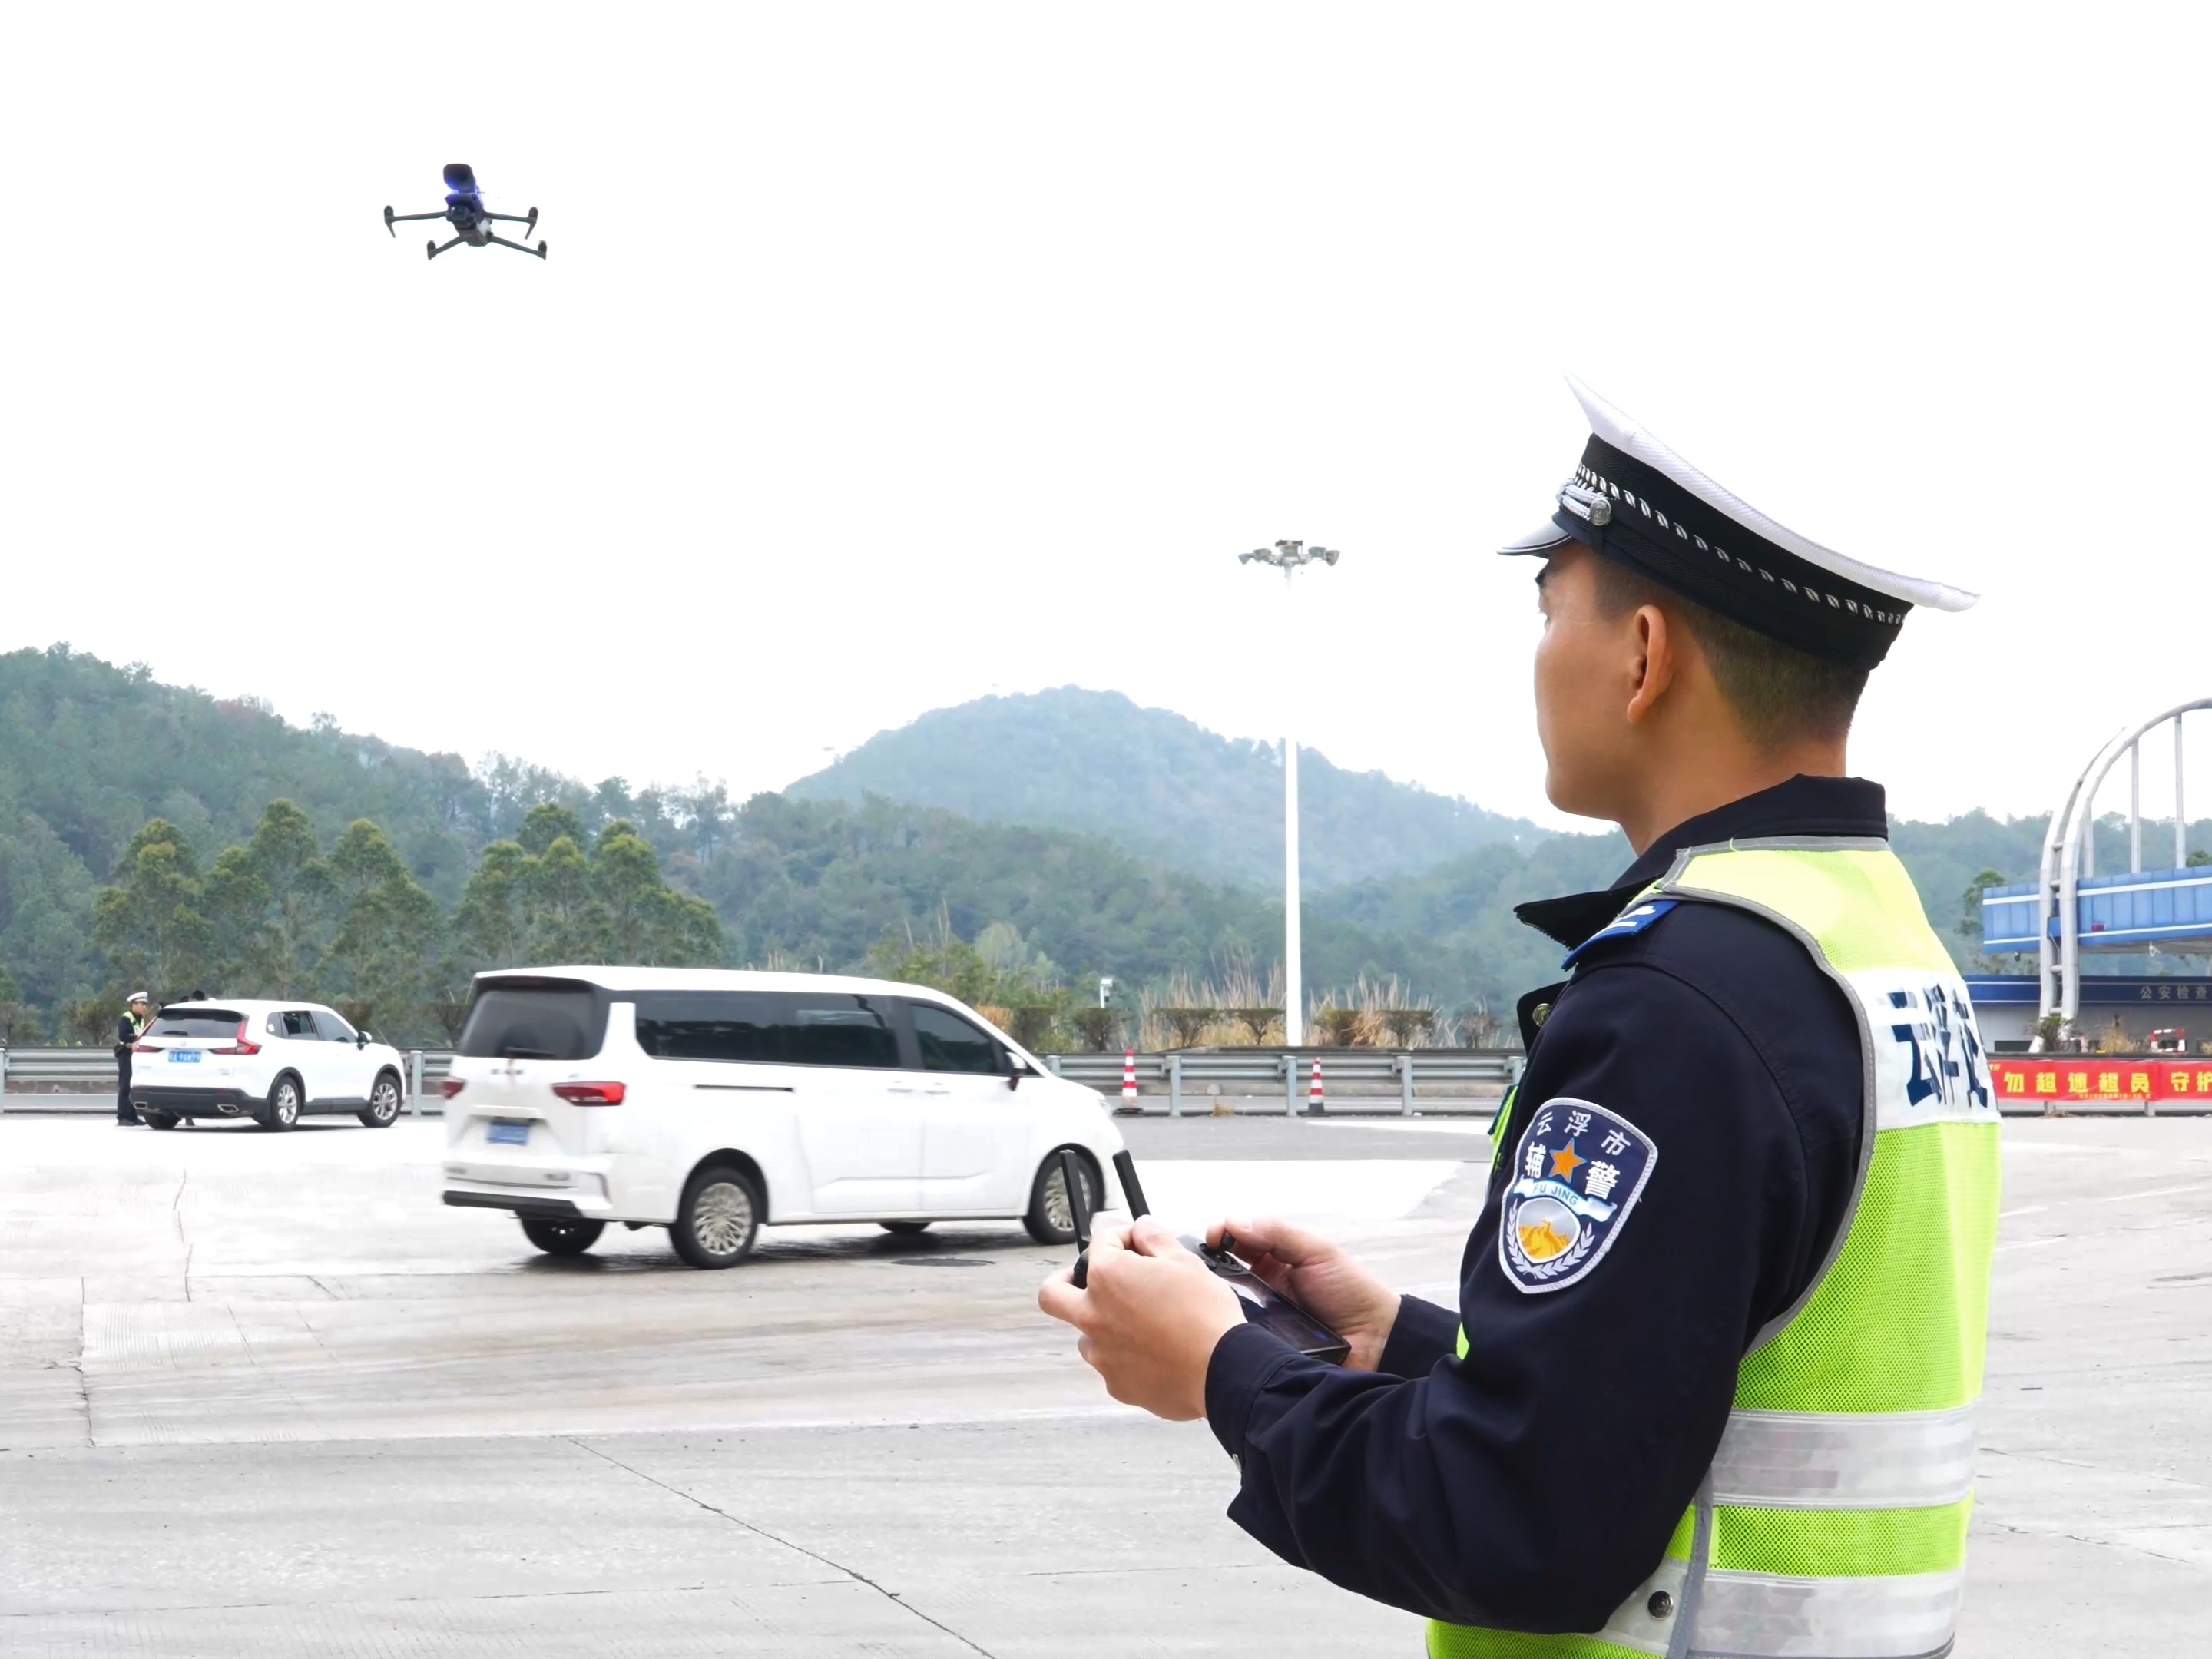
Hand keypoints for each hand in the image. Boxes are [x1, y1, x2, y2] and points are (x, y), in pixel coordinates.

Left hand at [1037, 1216, 1245, 1419]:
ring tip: (1142, 1321)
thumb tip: (1141, 1228)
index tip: (1138, 1242)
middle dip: (1066, 1280)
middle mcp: (1094, 1316)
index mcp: (1107, 1278)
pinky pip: (1111, 1364)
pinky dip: (1126, 1354)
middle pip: (1053, 1294)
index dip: (1123, 1236)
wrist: (1226, 1372)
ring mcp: (1102, 1354)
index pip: (1100, 1242)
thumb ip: (1154, 1237)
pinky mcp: (1116, 1384)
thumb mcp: (1185, 1260)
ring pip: (1085, 1333)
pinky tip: (1156, 1351)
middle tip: (1090, 1279)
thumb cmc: (1206, 1317)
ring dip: (1103, 1322)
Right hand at [1206, 1217, 1400, 1370]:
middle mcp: (1263, 1287)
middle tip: (1200, 1265)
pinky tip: (1219, 1325)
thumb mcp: (1317, 1252)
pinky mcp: (1265, 1346)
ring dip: (1214, 1298)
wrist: (1378, 1341)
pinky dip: (1229, 1330)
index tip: (1211, 1238)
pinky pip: (1240, 1337)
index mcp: (1276, 1260)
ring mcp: (1262, 1318)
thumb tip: (1235, 1222)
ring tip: (1204, 1293)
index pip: (1237, 1241)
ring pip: (1225, 1305)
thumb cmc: (1351, 1291)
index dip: (1221, 1234)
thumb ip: (1278, 1233)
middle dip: (1208, 1266)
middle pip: (1224, 1272)